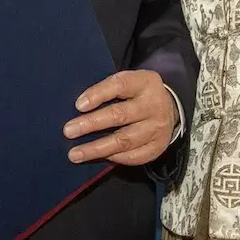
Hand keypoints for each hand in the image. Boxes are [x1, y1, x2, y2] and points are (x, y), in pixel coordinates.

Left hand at [62, 69, 177, 165]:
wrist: (170, 108)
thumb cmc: (137, 94)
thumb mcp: (128, 82)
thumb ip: (108, 90)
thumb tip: (77, 107)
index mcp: (144, 82)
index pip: (120, 85)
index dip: (98, 94)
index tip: (78, 105)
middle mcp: (153, 105)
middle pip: (120, 115)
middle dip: (91, 124)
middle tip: (69, 131)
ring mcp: (157, 128)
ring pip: (124, 140)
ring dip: (97, 148)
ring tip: (75, 154)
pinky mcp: (158, 146)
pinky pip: (133, 156)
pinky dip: (114, 157)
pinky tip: (98, 158)